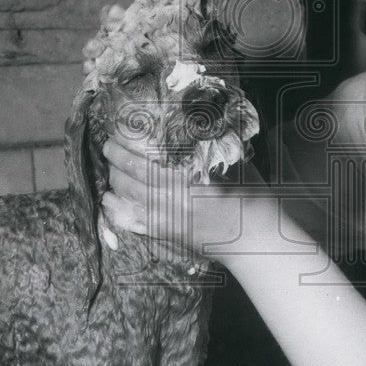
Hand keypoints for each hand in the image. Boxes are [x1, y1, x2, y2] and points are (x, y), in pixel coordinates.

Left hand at [100, 133, 268, 257]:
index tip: (113, 141)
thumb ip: (216, 150)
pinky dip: (119, 214)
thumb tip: (202, 123)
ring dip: (114, 189)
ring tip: (110, 175)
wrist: (256, 242)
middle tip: (109, 150)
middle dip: (114, 167)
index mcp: (188, 187)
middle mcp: (172, 207)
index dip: (123, 155)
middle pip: (130, 186)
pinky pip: (136, 226)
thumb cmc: (253, 201)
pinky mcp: (170, 238)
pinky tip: (111, 204)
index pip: (143, 169)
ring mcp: (169, 225)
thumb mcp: (238, 168)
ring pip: (129, 206)